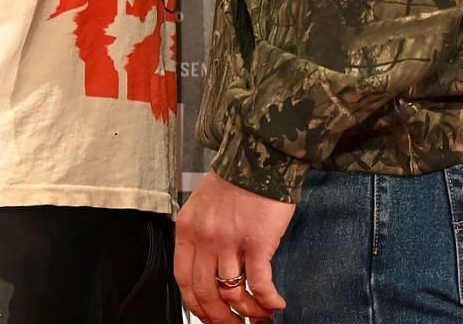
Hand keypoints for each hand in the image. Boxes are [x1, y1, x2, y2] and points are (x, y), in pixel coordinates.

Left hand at [175, 172, 292, 322]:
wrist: (261, 155)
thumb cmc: (236, 178)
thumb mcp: (203, 204)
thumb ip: (200, 234)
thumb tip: (210, 267)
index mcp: (188, 231)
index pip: (185, 282)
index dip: (197, 307)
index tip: (210, 318)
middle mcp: (205, 240)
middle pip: (206, 295)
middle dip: (221, 319)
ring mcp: (231, 242)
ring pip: (233, 293)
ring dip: (249, 312)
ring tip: (261, 318)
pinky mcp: (258, 242)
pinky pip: (260, 283)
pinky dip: (268, 299)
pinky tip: (277, 304)